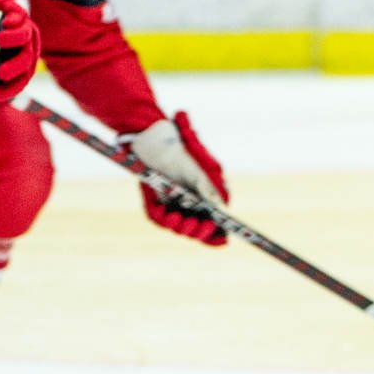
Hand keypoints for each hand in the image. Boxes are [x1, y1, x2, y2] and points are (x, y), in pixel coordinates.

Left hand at [124, 111, 229, 245]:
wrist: (151, 135)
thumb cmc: (179, 146)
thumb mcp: (197, 165)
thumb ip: (207, 185)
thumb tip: (219, 206)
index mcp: (206, 191)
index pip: (216, 218)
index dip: (218, 232)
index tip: (223, 239)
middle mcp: (190, 200)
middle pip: (198, 226)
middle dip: (200, 231)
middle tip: (199, 225)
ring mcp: (173, 201)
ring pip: (179, 224)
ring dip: (183, 227)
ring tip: (183, 220)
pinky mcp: (156, 200)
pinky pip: (159, 216)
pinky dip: (164, 218)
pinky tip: (167, 214)